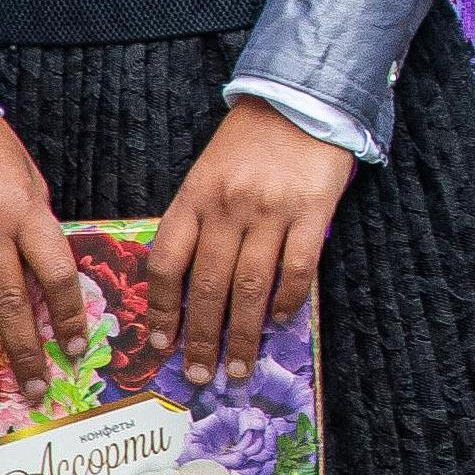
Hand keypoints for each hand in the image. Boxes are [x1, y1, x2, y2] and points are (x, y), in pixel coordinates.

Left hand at [148, 100, 356, 387]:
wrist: (301, 99)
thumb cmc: (249, 142)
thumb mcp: (207, 174)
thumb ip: (197, 222)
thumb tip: (186, 289)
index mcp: (195, 197)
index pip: (167, 263)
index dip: (162, 310)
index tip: (162, 344)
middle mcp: (228, 206)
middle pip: (209, 285)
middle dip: (203, 338)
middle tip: (202, 375)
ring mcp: (271, 208)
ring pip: (251, 285)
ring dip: (243, 334)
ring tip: (239, 367)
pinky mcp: (313, 208)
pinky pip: (297, 266)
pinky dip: (287, 299)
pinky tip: (279, 320)